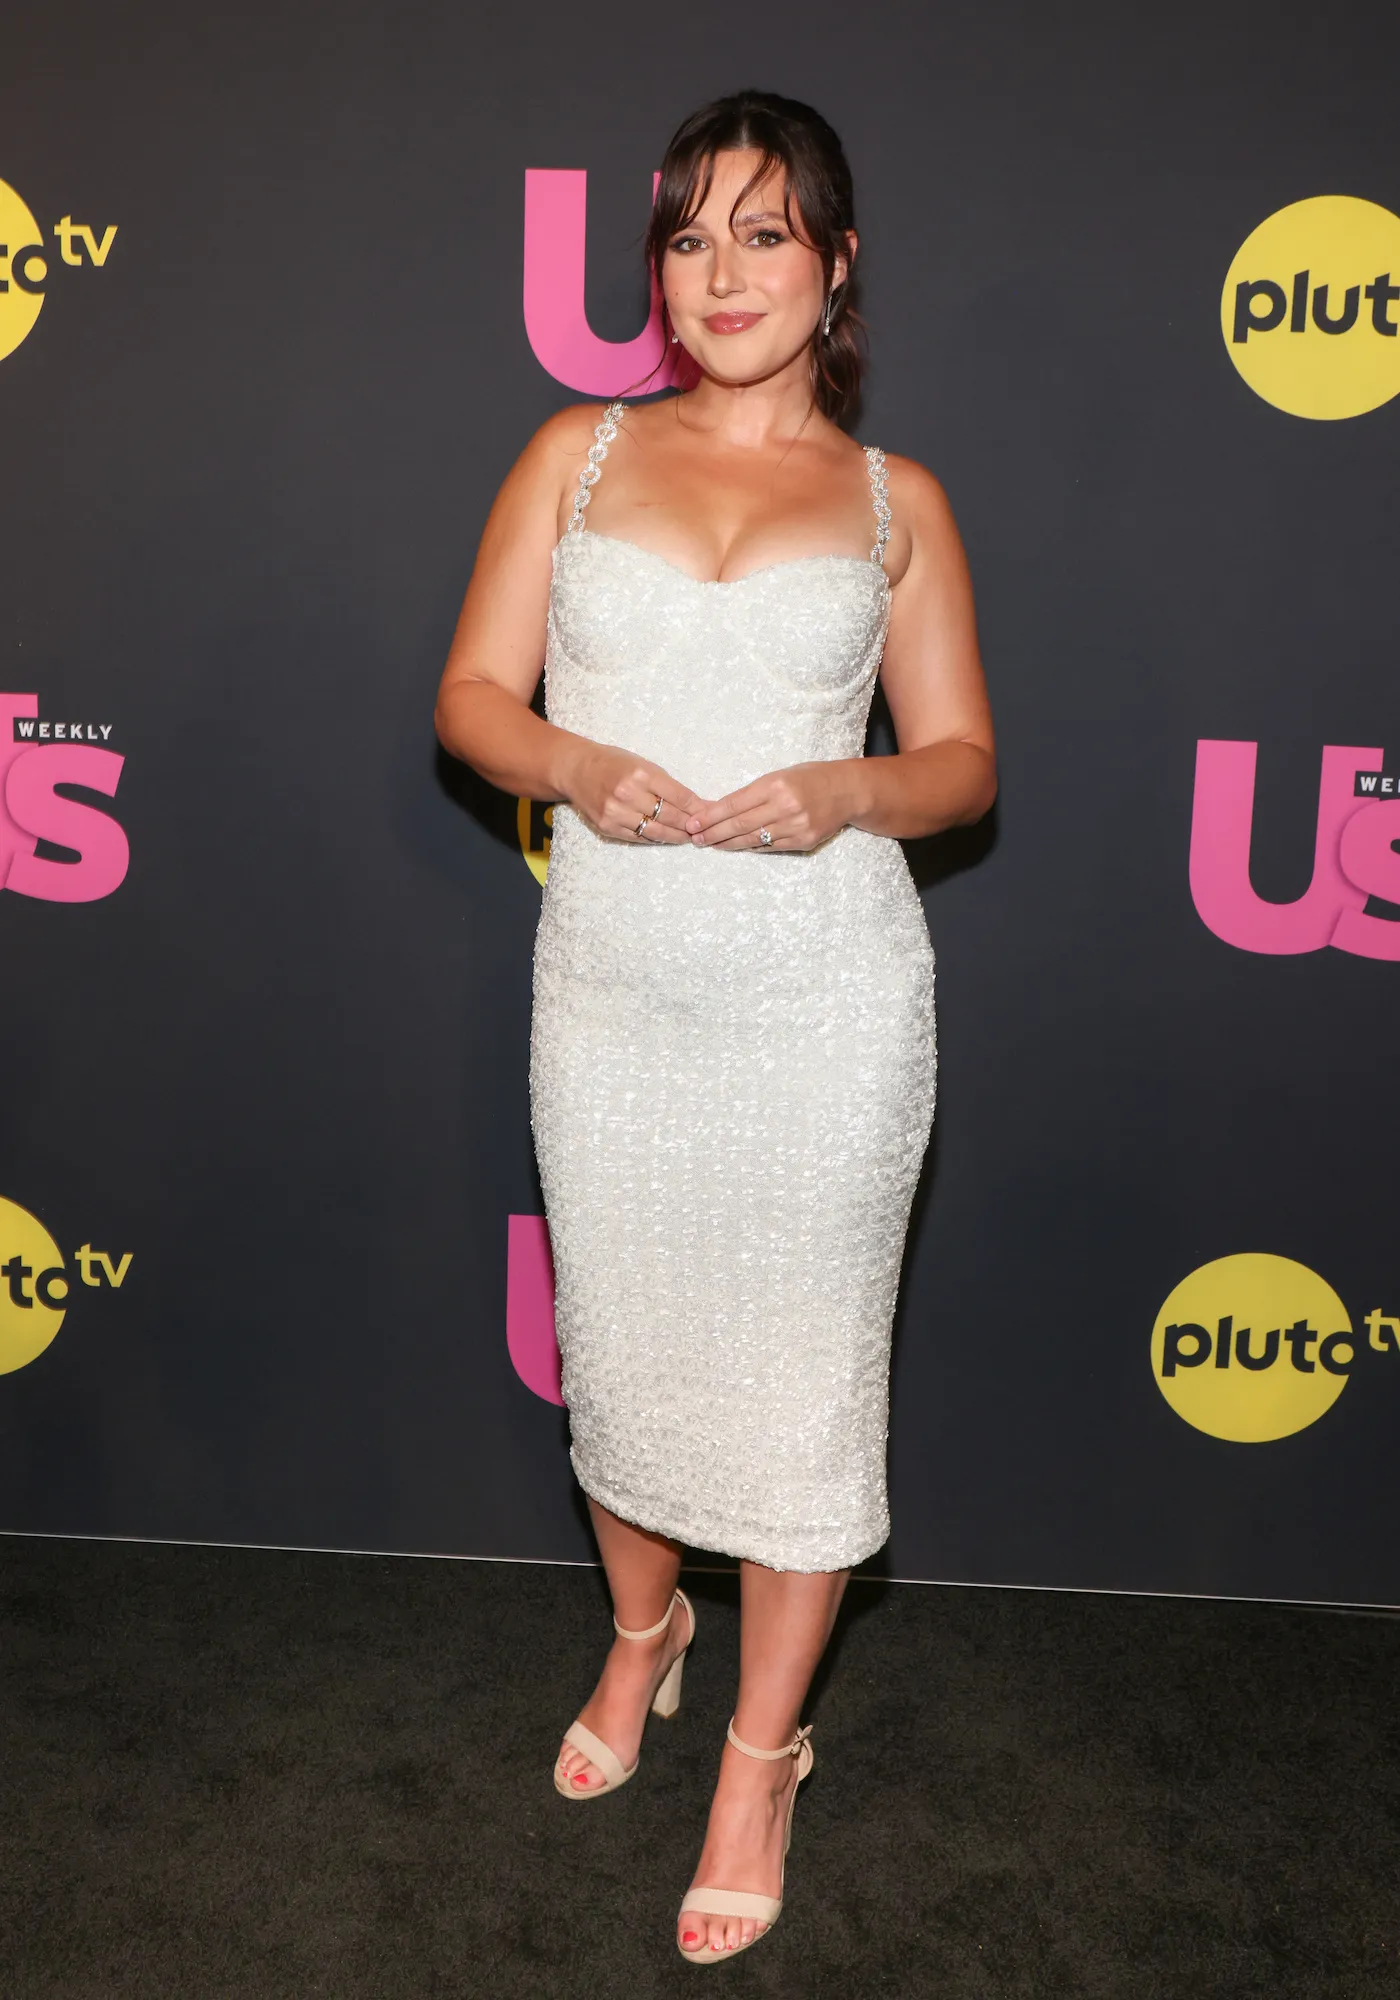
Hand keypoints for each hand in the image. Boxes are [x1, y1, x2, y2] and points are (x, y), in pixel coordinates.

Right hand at [565, 742, 705, 843]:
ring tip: (688, 837)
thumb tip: (695, 803)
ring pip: (656, 832)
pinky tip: (666, 838)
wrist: (577, 770)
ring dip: (675, 836)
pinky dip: (655, 839)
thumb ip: (666, 785)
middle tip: (704, 830)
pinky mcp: (608, 827)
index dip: (697, 808)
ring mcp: (616, 812)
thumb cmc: (614, 763)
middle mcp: (628, 794)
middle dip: (690, 825)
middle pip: (670, 816)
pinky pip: (638, 838)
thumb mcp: (643, 764)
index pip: (679, 796)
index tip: (710, 814)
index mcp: (641, 773)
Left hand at [685, 761, 862, 851]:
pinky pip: (770, 847)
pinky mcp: (803, 842)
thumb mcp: (779, 776)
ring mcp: (795, 827)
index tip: (693, 823)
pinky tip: (737, 846)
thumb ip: (753, 793)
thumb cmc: (809, 778)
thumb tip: (720, 810)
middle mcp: (784, 806)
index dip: (710, 816)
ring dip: (728, 844)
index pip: (734, 804)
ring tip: (711, 844)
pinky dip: (751, 847)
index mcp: (775, 785)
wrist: (847, 791)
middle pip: (739, 825)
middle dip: (713, 833)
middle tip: (695, 839)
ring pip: (752, 840)